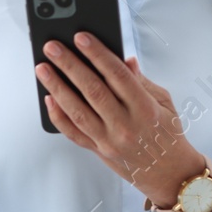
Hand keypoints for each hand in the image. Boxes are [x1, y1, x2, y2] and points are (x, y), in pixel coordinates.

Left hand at [35, 34, 204, 207]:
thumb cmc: (167, 133)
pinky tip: (48, 98)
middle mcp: (126, 125)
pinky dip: (58, 116)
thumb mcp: (164, 103)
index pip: (118, 75)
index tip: (81, 37)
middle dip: (70, 65)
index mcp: (145, 109)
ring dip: (57, 87)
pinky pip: (73, 133)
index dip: (98, 54)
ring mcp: (109, 141)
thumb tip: (124, 59)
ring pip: (77, 111)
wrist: (169, 174)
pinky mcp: (98, 151)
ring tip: (42, 68)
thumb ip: (142, 81)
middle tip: (52, 47)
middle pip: (93, 90)